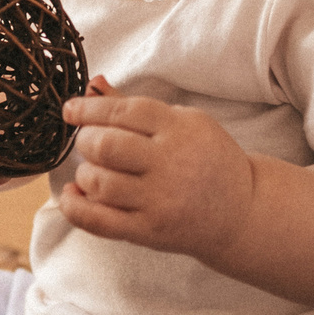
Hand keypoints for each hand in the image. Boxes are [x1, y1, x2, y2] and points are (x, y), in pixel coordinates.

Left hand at [55, 80, 252, 265]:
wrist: (242, 212)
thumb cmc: (208, 161)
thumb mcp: (185, 123)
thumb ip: (136, 107)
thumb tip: (93, 83)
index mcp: (180, 129)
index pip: (122, 112)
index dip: (88, 108)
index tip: (70, 110)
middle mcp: (170, 163)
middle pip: (105, 145)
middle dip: (84, 140)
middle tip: (87, 142)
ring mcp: (160, 200)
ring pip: (98, 182)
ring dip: (83, 174)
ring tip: (92, 171)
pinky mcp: (149, 231)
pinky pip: (98, 220)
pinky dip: (74, 207)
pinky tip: (72, 195)